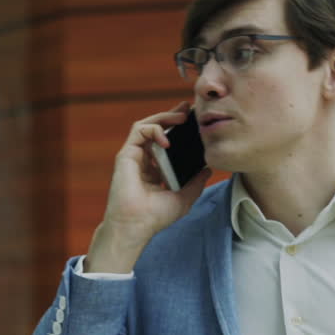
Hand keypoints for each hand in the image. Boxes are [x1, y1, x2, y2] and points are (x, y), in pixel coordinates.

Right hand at [84, 101, 212, 272]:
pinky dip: (154, 129)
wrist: (136, 225)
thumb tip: (208, 169)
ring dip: (164, 117)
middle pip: (157, 129)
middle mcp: (143, 160)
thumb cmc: (156, 216)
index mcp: (155, 169)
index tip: (194, 122)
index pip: (167, 142)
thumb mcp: (184, 198)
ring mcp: (134, 156)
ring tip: (182, 117)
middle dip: (173, 116)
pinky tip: (167, 139)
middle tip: (189, 109)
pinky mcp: (126, 154)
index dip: (179, 130)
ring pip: (147, 125)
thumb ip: (196, 182)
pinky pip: (139, 131)